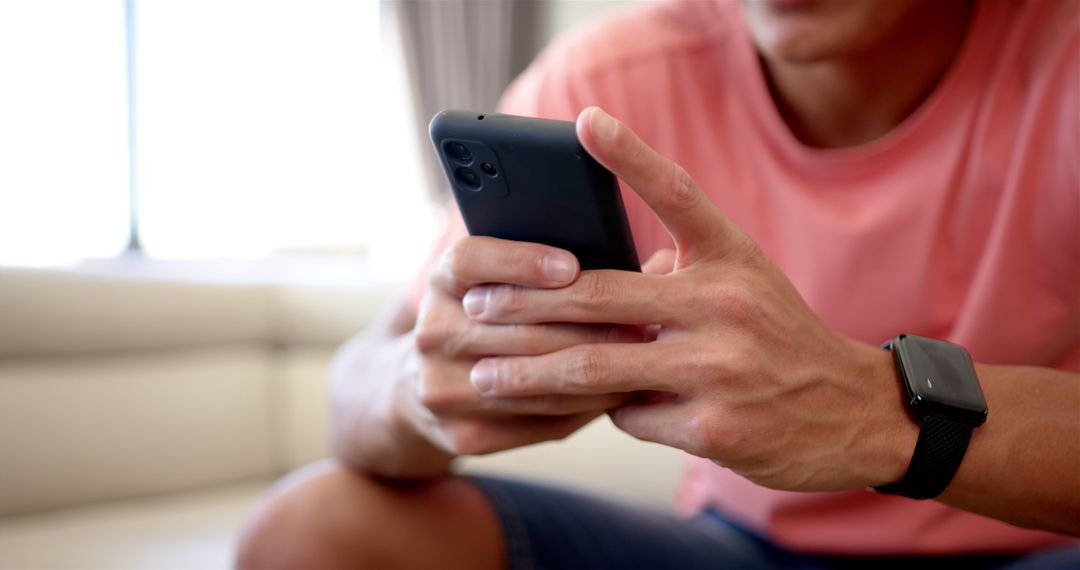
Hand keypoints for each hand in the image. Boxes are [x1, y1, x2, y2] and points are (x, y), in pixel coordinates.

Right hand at [399, 235, 641, 454]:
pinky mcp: (463, 434)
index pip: (471, 261)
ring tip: (643, 355)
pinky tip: (620, 391)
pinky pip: (541, 419)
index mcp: (440, 283)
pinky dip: (587, 405)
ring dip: (597, 368)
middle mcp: (433, 334)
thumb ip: (548, 267)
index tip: (571, 265)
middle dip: (589, 322)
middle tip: (643, 317)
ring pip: (537, 379)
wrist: (421, 387)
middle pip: (518, 327)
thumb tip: (651, 263)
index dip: (520, 261)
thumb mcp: (492, 282)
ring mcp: (442, 389)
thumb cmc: (485, 319)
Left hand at [460, 107, 918, 490]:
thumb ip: (677, 270)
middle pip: (600, 295)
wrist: (851, 413)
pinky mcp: (712, 427)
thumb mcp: (744, 283)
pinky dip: (610, 409)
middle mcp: (724, 304)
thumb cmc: (779, 337)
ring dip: (532, 373)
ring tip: (484, 376)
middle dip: (525, 303)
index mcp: (732, 258)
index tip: (582, 123)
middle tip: (474, 305)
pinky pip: (629, 415)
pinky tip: (611, 407)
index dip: (629, 156)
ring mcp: (717, 368)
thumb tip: (596, 280)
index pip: (676, 193)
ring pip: (597, 367)